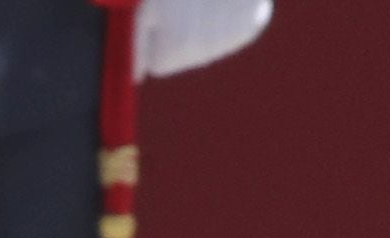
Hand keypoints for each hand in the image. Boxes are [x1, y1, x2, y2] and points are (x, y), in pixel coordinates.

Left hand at [130, 0, 270, 71]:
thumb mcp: (147, 8)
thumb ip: (137, 43)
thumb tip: (135, 77)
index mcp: (177, 47)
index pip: (159, 64)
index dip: (156, 37)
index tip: (159, 13)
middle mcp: (205, 50)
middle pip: (184, 57)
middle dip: (179, 31)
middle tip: (182, 0)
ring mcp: (232, 38)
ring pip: (208, 44)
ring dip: (202, 22)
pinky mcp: (254, 24)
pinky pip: (232, 31)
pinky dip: (227, 16)